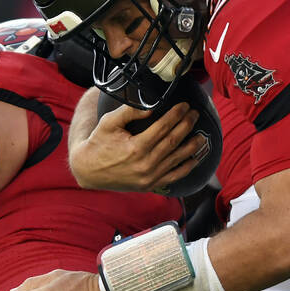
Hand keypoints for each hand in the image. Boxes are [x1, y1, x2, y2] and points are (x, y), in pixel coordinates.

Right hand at [69, 100, 203, 191]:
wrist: (88, 170)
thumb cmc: (98, 143)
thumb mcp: (109, 122)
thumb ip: (129, 112)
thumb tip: (152, 107)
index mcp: (136, 147)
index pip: (163, 127)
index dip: (176, 115)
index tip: (185, 105)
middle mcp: (145, 163)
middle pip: (174, 141)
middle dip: (187, 125)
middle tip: (195, 114)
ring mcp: (149, 176)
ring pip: (177, 158)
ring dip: (192, 145)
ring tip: (202, 134)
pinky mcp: (150, 185)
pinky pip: (173, 176)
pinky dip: (186, 167)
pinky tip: (194, 158)